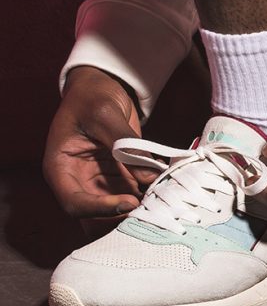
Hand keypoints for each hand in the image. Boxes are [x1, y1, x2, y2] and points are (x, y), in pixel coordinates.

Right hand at [43, 66, 155, 217]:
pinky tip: (166, 190)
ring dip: (138, 210)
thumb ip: (127, 146)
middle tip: (151, 208)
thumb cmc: (93, 96)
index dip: (101, 209)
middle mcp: (78, 181)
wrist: (102, 87)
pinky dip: (147, 197)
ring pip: (115, 212)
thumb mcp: (106, 114)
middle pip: (95, 217)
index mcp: (61, 168)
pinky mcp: (119, 178)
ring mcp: (99, 181)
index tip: (130, 202)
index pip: (75, 203)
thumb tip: (149, 176)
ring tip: (162, 200)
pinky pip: (132, 196)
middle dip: (121, 218)